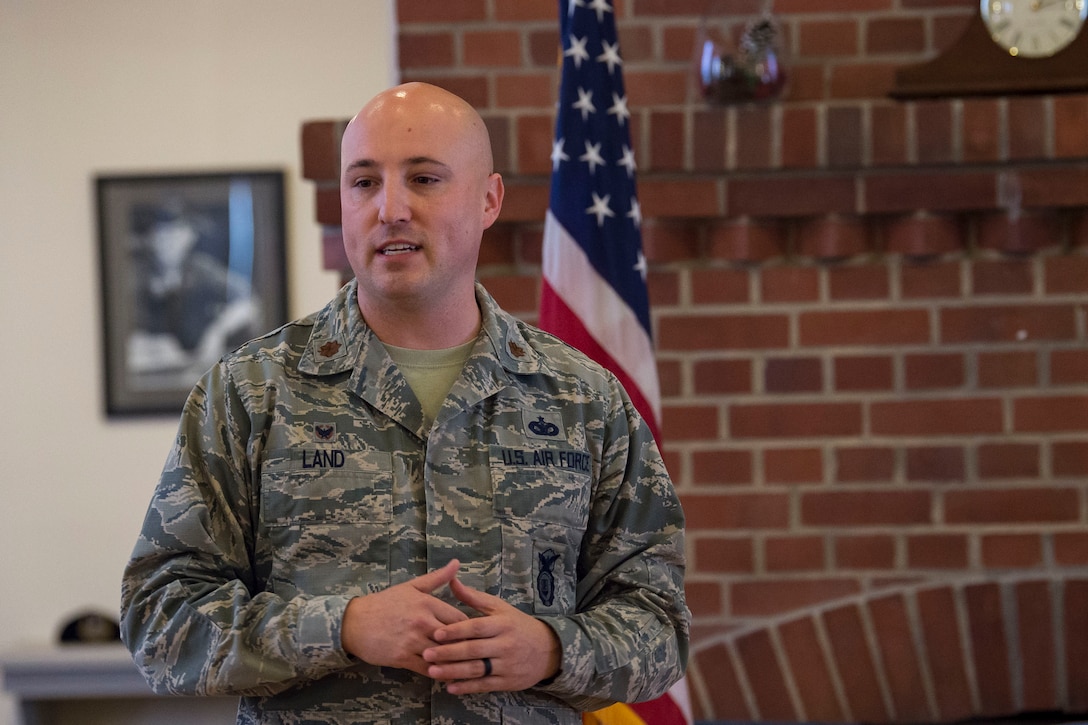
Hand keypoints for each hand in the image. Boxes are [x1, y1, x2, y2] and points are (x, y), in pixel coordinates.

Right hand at [341, 560, 468, 676]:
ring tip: (468, 668)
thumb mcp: (411, 587)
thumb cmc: (384, 603)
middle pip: (455, 638)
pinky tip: (447, 675)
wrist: (354, 622)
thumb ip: (437, 578)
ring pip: (443, 655)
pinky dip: (439, 672)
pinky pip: (428, 669)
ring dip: (455, 662)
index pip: (460, 619)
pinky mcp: (403, 658)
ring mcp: (412, 641)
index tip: (475, 634)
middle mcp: (422, 622)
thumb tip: (457, 563)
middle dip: (466, 646)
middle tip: (477, 653)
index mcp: (427, 604)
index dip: (470, 628)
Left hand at [422, 576, 560, 694]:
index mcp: (502, 624)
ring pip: (477, 669)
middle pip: (473, 650)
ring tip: (432, 672)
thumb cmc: (517, 625)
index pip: (476, 627)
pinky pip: (484, 685)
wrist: (547, 649)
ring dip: (453, 672)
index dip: (456, 631)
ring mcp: (507, 665)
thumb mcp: (499, 608)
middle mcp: (505, 644)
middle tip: (426, 654)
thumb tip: (452, 581)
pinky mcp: (507, 682)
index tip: (436, 634)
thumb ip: (474, 597)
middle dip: (448, 653)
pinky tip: (450, 687)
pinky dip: (467, 687)